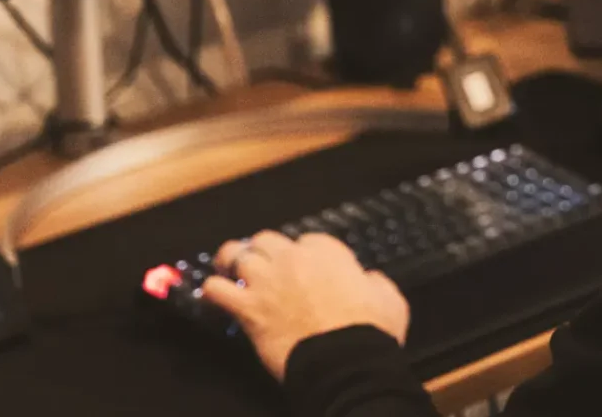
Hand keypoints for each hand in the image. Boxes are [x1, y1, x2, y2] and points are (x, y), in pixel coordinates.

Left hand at [202, 232, 409, 379]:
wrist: (345, 361)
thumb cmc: (370, 331)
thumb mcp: (389, 298)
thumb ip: (376, 282)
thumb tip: (369, 280)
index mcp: (327, 252)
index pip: (308, 240)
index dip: (304, 253)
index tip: (305, 267)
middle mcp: (294, 259)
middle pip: (267, 239)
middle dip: (263, 249)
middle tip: (261, 261)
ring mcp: (267, 281)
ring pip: (236, 255)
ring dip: (231, 261)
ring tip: (228, 267)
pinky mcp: (249, 309)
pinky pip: (216, 290)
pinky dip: (212, 291)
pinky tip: (213, 294)